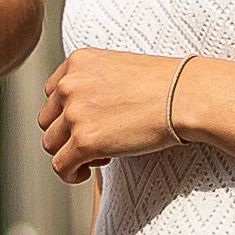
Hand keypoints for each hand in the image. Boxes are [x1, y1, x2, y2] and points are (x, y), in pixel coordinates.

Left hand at [36, 48, 192, 182]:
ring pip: (50, 144)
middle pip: (47, 119)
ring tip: (97, 156)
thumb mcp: (120, 69)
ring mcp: (75, 113)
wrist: (187, 96)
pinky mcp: (84, 141)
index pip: (52, 92)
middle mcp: (69, 84)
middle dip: (67, 133)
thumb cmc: (166, 85)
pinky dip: (70, 174)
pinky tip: (85, 173)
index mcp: (78, 61)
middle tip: (98, 141)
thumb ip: (94, 82)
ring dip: (69, 154)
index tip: (92, 121)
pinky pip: (60, 166)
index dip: (68, 112)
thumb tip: (82, 113)